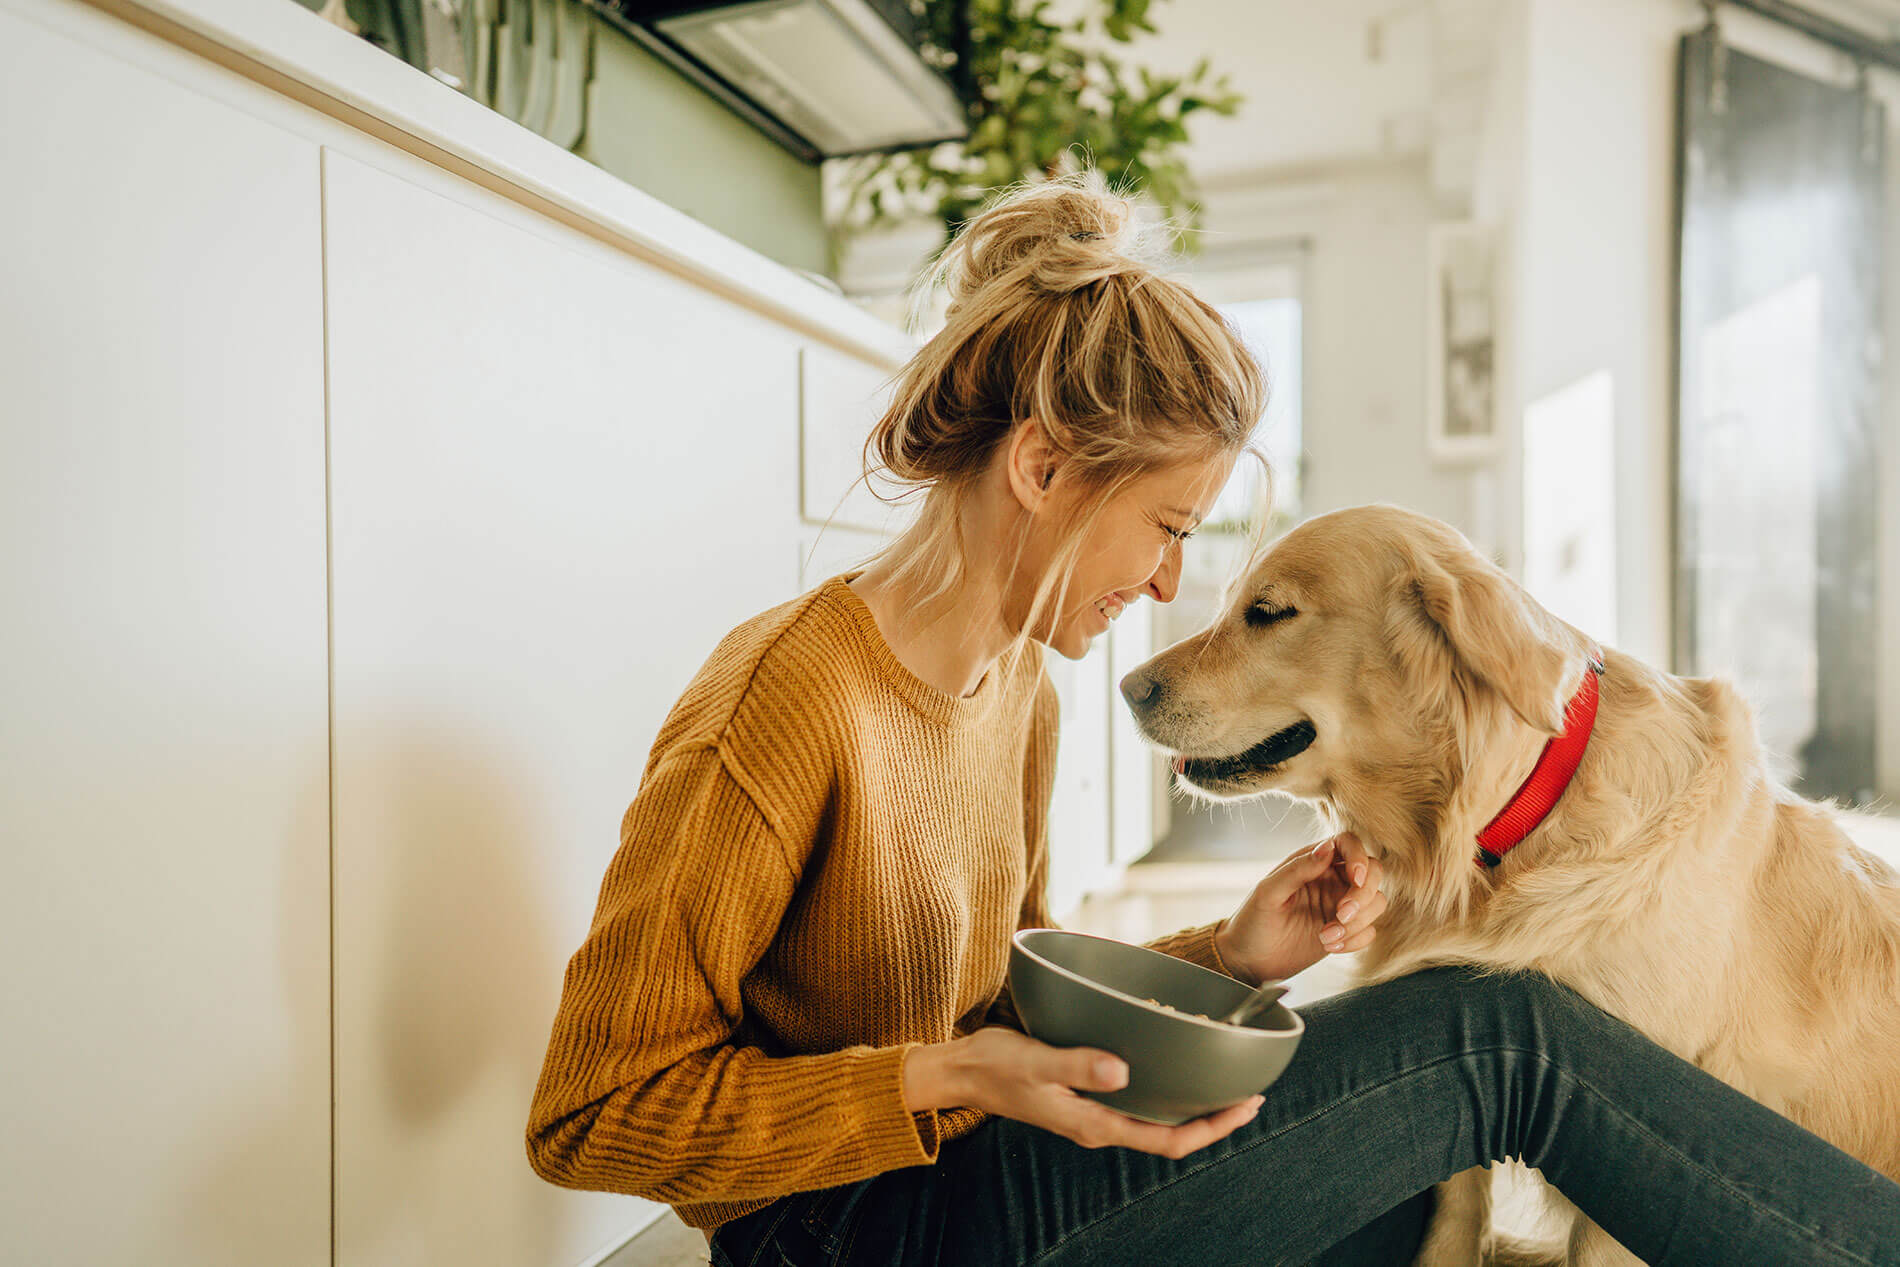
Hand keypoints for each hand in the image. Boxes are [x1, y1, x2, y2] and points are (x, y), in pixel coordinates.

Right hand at [902, 1027, 1262, 1158]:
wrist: (962, 1071)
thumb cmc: (997, 1066)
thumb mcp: (1037, 1062)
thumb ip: (1079, 1065)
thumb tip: (1123, 1070)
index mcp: (1095, 1124)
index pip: (1168, 1140)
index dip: (1213, 1128)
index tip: (1246, 1106)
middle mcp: (1100, 1123)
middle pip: (1171, 1131)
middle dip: (1214, 1116)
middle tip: (1251, 1091)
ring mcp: (1094, 1111)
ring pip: (1156, 1116)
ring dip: (1191, 1101)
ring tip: (1222, 1077)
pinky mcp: (1086, 1094)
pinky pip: (1137, 1098)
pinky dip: (1163, 1084)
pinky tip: (1172, 1060)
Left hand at [1214, 833, 1386, 983]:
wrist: (1248, 960)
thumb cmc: (1252, 921)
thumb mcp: (1268, 892)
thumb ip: (1297, 869)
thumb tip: (1327, 848)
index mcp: (1312, 862)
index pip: (1348, 843)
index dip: (1359, 857)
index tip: (1356, 878)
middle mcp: (1331, 879)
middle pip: (1373, 872)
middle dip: (1363, 895)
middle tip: (1341, 914)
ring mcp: (1340, 905)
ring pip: (1375, 902)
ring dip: (1358, 922)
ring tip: (1326, 937)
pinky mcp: (1346, 931)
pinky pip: (1370, 930)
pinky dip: (1356, 940)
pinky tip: (1331, 946)